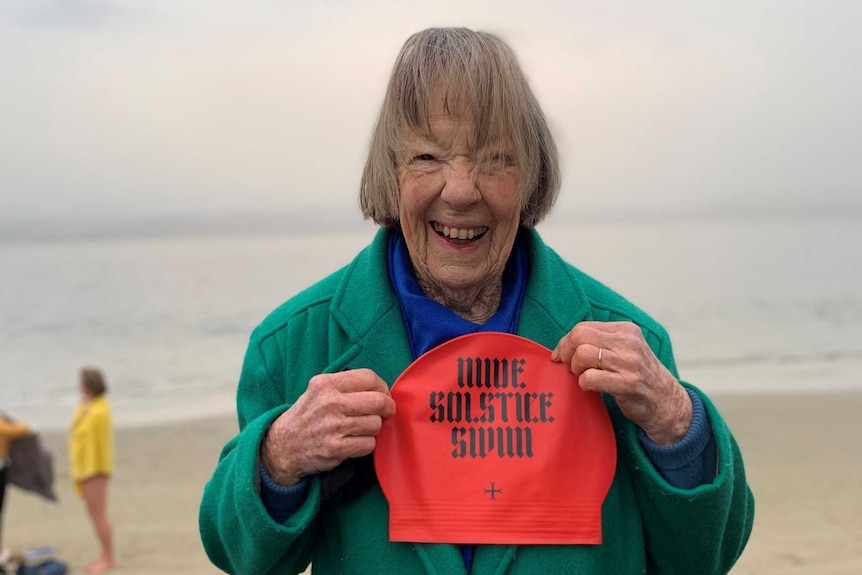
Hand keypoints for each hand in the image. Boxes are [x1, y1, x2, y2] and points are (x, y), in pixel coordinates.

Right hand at [260, 369, 395, 485]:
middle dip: (387, 408)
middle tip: (385, 413)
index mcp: (326, 384)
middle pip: (378, 401)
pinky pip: (369, 444)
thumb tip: (381, 389)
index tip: (383, 395)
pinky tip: (354, 442)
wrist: (284, 446)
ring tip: (361, 429)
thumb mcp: (317, 390)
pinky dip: (366, 445)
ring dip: (374, 428)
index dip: (382, 387)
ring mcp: (333, 426)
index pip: (369, 377)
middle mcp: (330, 403)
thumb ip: (345, 385)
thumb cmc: (307, 416)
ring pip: (376, 424)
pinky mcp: (336, 448)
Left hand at [551, 321, 691, 444]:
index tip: (562, 356)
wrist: (666, 401)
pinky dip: (583, 384)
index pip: (582, 327)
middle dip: (567, 353)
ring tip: (583, 377)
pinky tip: (591, 388)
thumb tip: (564, 345)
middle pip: (579, 337)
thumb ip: (600, 342)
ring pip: (582, 355)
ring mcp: (629, 362)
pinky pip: (590, 378)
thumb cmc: (637, 375)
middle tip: (571, 368)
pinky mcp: (628, 384)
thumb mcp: (625, 350)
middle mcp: (628, 342)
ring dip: (575, 369)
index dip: (566, 342)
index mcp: (625, 330)